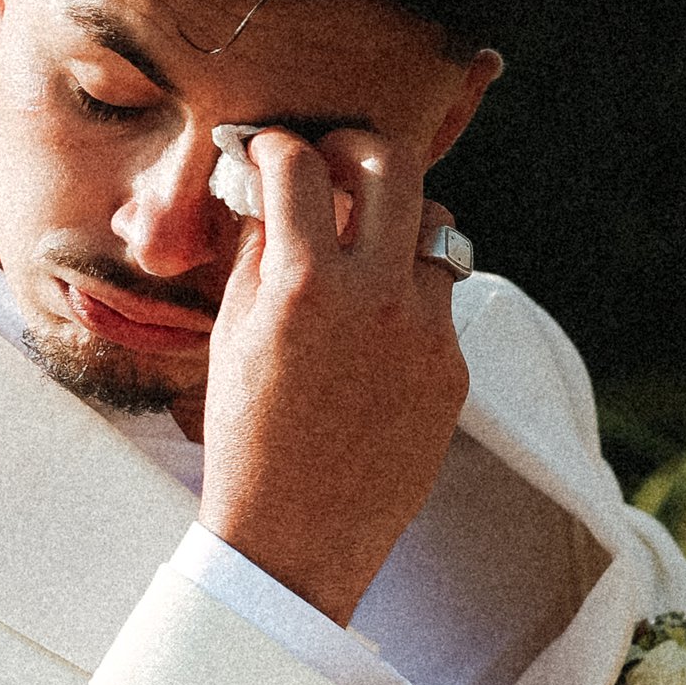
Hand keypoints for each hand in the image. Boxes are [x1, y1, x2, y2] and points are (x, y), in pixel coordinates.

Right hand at [198, 124, 468, 625]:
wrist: (296, 538)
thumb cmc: (246, 440)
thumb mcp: (232, 337)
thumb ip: (256, 253)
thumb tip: (271, 193)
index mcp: (303, 287)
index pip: (301, 164)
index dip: (278, 145)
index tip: (271, 153)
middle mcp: (375, 299)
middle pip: (394, 164)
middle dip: (357, 148)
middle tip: (334, 164)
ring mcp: (425, 333)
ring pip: (433, 229)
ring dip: (395, 226)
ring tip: (361, 253)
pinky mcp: (454, 370)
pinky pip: (441, 300)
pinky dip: (410, 296)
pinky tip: (374, 332)